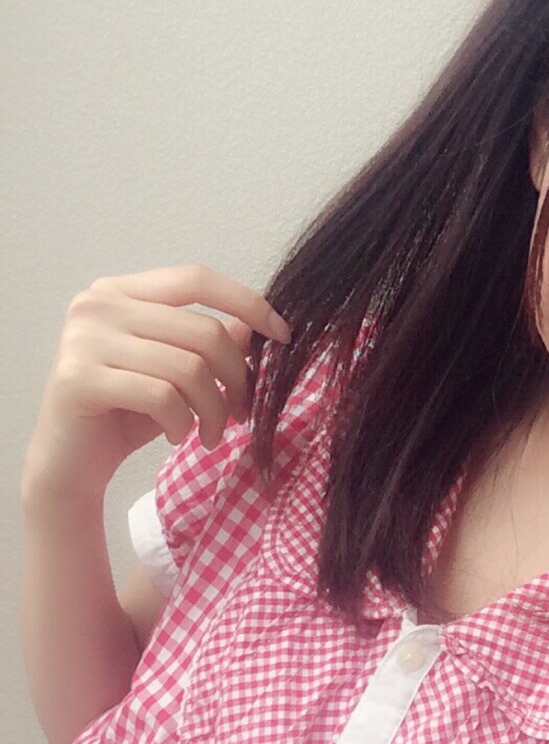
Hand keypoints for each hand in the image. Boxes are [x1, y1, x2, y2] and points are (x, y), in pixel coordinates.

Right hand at [23, 264, 291, 501]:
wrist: (71, 464)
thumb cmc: (127, 414)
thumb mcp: (176, 374)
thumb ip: (207, 343)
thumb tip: (253, 326)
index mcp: (121, 292)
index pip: (197, 279)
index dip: (248, 303)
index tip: (283, 335)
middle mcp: (98, 305)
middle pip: (203, 331)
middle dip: (236, 379)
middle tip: (240, 414)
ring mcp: (84, 340)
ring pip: (188, 368)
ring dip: (213, 410)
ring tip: (208, 434)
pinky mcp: (79, 380)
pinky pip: (161, 397)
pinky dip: (182, 423)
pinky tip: (176, 435)